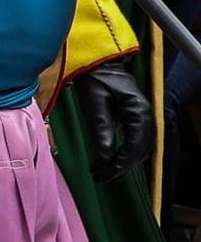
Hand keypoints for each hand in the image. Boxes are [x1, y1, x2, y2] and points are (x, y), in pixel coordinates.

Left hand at [76, 62, 152, 183]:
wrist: (99, 62)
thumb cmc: (94, 78)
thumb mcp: (93, 102)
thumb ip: (100, 127)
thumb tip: (105, 156)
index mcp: (139, 111)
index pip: (136, 145)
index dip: (122, 163)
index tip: (106, 174)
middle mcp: (147, 116)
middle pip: (140, 150)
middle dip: (121, 167)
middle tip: (100, 179)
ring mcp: (145, 118)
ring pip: (140, 149)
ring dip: (122, 164)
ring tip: (101, 174)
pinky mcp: (137, 119)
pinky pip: (136, 142)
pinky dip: (124, 155)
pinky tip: (107, 162)